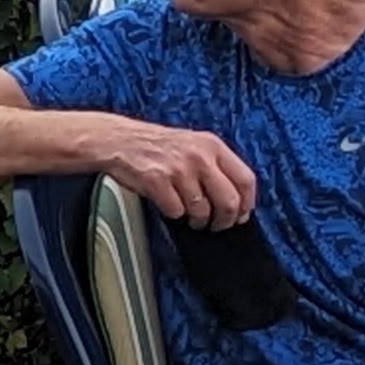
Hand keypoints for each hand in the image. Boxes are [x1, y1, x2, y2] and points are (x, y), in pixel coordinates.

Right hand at [104, 123, 257, 228]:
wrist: (117, 140)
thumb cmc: (155, 145)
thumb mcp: (193, 144)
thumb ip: (215, 164)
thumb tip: (236, 197)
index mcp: (212, 145)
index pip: (246, 180)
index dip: (247, 203)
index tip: (242, 215)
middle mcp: (199, 156)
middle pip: (229, 200)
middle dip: (225, 220)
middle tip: (218, 225)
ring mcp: (178, 169)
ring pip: (202, 210)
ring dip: (198, 220)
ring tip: (191, 217)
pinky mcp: (157, 181)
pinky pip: (176, 211)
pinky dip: (174, 214)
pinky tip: (170, 205)